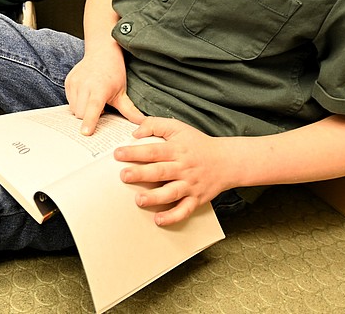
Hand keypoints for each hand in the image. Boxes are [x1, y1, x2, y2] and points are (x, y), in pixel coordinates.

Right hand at [65, 54, 144, 134]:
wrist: (102, 52)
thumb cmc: (114, 72)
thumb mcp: (122, 92)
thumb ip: (130, 110)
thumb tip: (142, 124)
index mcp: (100, 88)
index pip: (93, 107)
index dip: (90, 120)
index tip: (86, 133)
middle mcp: (85, 84)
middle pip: (81, 113)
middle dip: (88, 117)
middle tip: (100, 107)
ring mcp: (74, 82)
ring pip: (73, 108)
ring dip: (82, 110)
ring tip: (93, 100)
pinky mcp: (68, 81)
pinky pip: (69, 100)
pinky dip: (77, 102)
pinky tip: (86, 94)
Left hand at [114, 117, 234, 225]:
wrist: (227, 161)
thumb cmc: (198, 144)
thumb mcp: (178, 128)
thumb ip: (155, 125)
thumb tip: (135, 132)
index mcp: (177, 150)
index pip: (154, 150)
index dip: (135, 152)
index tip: (118, 154)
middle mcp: (183, 168)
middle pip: (160, 171)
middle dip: (141, 174)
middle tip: (124, 176)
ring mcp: (190, 185)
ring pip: (171, 193)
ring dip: (155, 197)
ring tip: (139, 200)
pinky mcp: (196, 199)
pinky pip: (184, 210)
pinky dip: (172, 217)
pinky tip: (158, 220)